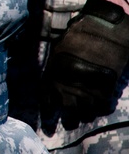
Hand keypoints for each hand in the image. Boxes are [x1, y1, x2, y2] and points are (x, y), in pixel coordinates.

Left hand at [42, 0, 128, 118]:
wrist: (103, 32)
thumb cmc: (77, 36)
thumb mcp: (57, 50)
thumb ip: (53, 67)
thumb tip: (48, 79)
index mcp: (54, 75)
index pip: (47, 99)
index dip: (48, 108)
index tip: (49, 112)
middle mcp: (70, 86)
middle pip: (68, 109)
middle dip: (68, 118)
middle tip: (68, 121)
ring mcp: (89, 89)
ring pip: (86, 113)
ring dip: (84, 115)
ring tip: (83, 116)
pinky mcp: (106, 89)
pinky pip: (103, 107)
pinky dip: (101, 109)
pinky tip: (98, 108)